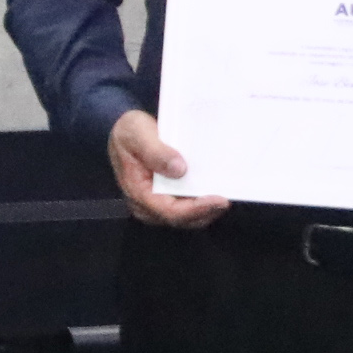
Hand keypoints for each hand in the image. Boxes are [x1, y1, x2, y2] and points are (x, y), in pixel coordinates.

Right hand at [108, 111, 226, 228]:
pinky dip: (202, 204)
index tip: (219, 199)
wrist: (124, 133)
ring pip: (187, 218)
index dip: (196, 209)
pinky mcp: (166, 200)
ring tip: (224, 195)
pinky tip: (214, 191)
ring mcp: (156, 205)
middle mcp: (146, 205)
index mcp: (137, 192)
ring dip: (206, 210)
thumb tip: (179, 169)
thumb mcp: (137, 133)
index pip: (169, 211)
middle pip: (182, 219)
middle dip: (206, 212)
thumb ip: (155, 151)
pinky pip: (187, 209)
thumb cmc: (128, 133)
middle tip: (227, 198)